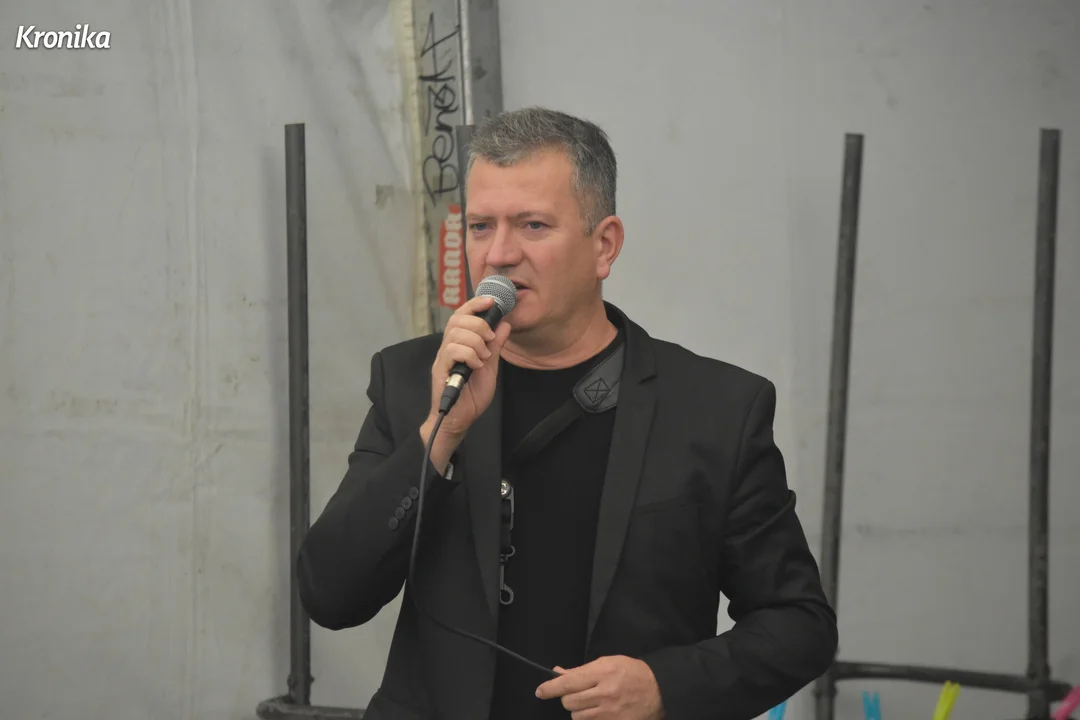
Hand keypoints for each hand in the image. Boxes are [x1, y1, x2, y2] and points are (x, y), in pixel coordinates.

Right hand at [420, 295, 512, 465]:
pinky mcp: (441, 371)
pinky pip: (453, 351)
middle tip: (490, 341)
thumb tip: (505, 325)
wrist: (459, 420)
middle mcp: (448, 347)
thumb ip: (496, 347)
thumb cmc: (471, 396)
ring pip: (456, 334)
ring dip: (476, 342)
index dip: (475, 304)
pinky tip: (476, 365)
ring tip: (483, 357)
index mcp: (459, 344)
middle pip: (457, 319)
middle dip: (479, 325)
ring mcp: (443, 359)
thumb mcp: (490, 367)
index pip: (461, 314)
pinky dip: (469, 355)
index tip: (491, 301)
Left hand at [534, 655, 664, 719]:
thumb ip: (582, 669)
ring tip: (591, 703)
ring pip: (577, 716)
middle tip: (578, 694)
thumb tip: (558, 673)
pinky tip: (598, 712)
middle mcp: (604, 693)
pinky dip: (589, 719)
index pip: (569, 682)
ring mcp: (609, 713)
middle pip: (569, 702)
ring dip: (579, 710)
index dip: (551, 688)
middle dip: (568, 698)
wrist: (659, 690)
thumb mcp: (608, 662)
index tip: (540, 691)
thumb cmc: (632, 672)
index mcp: (602, 673)